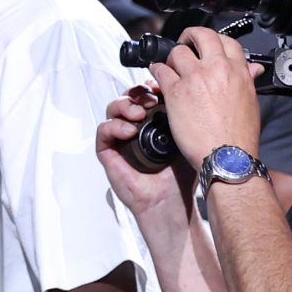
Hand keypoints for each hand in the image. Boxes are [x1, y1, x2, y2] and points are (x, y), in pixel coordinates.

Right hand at [97, 90, 195, 222]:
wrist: (170, 202)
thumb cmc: (180, 178)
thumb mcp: (187, 143)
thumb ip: (185, 121)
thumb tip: (187, 97)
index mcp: (153, 125)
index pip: (144, 98)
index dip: (148, 89)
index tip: (158, 88)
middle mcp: (135, 129)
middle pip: (127, 99)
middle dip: (136, 94)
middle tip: (149, 97)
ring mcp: (120, 139)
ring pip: (113, 110)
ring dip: (124, 105)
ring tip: (138, 113)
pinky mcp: (108, 151)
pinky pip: (103, 130)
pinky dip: (114, 126)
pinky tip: (129, 131)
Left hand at [150, 27, 263, 164]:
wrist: (227, 157)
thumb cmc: (240, 136)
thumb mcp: (251, 103)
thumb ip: (247, 80)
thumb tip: (252, 68)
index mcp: (238, 73)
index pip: (226, 41)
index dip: (213, 39)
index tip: (204, 44)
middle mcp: (217, 70)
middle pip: (200, 35)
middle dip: (189, 36)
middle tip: (184, 44)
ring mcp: (195, 78)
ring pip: (177, 52)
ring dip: (172, 58)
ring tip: (172, 68)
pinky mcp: (176, 91)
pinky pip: (160, 70)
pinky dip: (156, 70)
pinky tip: (158, 76)